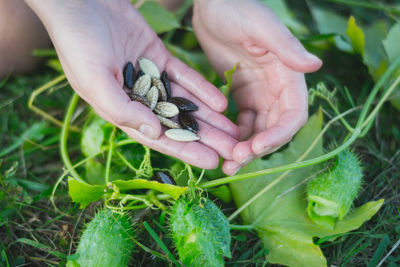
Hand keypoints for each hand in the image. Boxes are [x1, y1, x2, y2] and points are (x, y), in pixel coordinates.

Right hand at [26, 0, 238, 168]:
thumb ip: (122, 109)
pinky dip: (202, 89)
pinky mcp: (159, 58)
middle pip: (177, 124)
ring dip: (209, 117)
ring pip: (186, 102)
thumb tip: (154, 132)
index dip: (186, 151)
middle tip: (232, 150)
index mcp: (121, 110)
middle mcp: (138, 99)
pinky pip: (185, 76)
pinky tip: (221, 102)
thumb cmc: (77, 43)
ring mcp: (151, 78)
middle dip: (205, 138)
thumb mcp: (94, 80)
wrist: (79, 3)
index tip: (211, 162)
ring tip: (234, 130)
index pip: (159, 137)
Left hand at [193, 0, 321, 174]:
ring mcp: (258, 93)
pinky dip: (234, 135)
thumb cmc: (236, 8)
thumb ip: (285, 46)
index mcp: (288, 74)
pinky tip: (221, 144)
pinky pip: (241, 122)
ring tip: (226, 162)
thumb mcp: (260, 25)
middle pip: (274, 128)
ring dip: (245, 148)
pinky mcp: (241, 94)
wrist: (212, 6)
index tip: (256, 147)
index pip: (292, 113)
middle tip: (235, 161)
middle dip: (258, 147)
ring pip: (257, 129)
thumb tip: (316, 65)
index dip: (278, 134)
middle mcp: (277, 88)